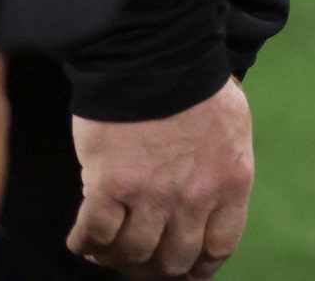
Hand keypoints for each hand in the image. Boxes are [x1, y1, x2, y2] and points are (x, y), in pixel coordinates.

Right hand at [71, 80, 253, 278]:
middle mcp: (196, 195)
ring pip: (132, 254)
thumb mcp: (232, 131)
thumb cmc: (195, 88)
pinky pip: (94, 235)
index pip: (219, 246)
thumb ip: (222, 172)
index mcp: (232, 180)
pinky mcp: (110, 185)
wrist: (158, 56)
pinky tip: (82, 238)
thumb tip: (209, 210)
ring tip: (107, 248)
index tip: (184, 272)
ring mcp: (152, 193)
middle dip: (154, 267)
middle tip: (137, 260)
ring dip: (116, 257)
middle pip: (173, 259)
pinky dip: (84, 243)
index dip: (198, 268)